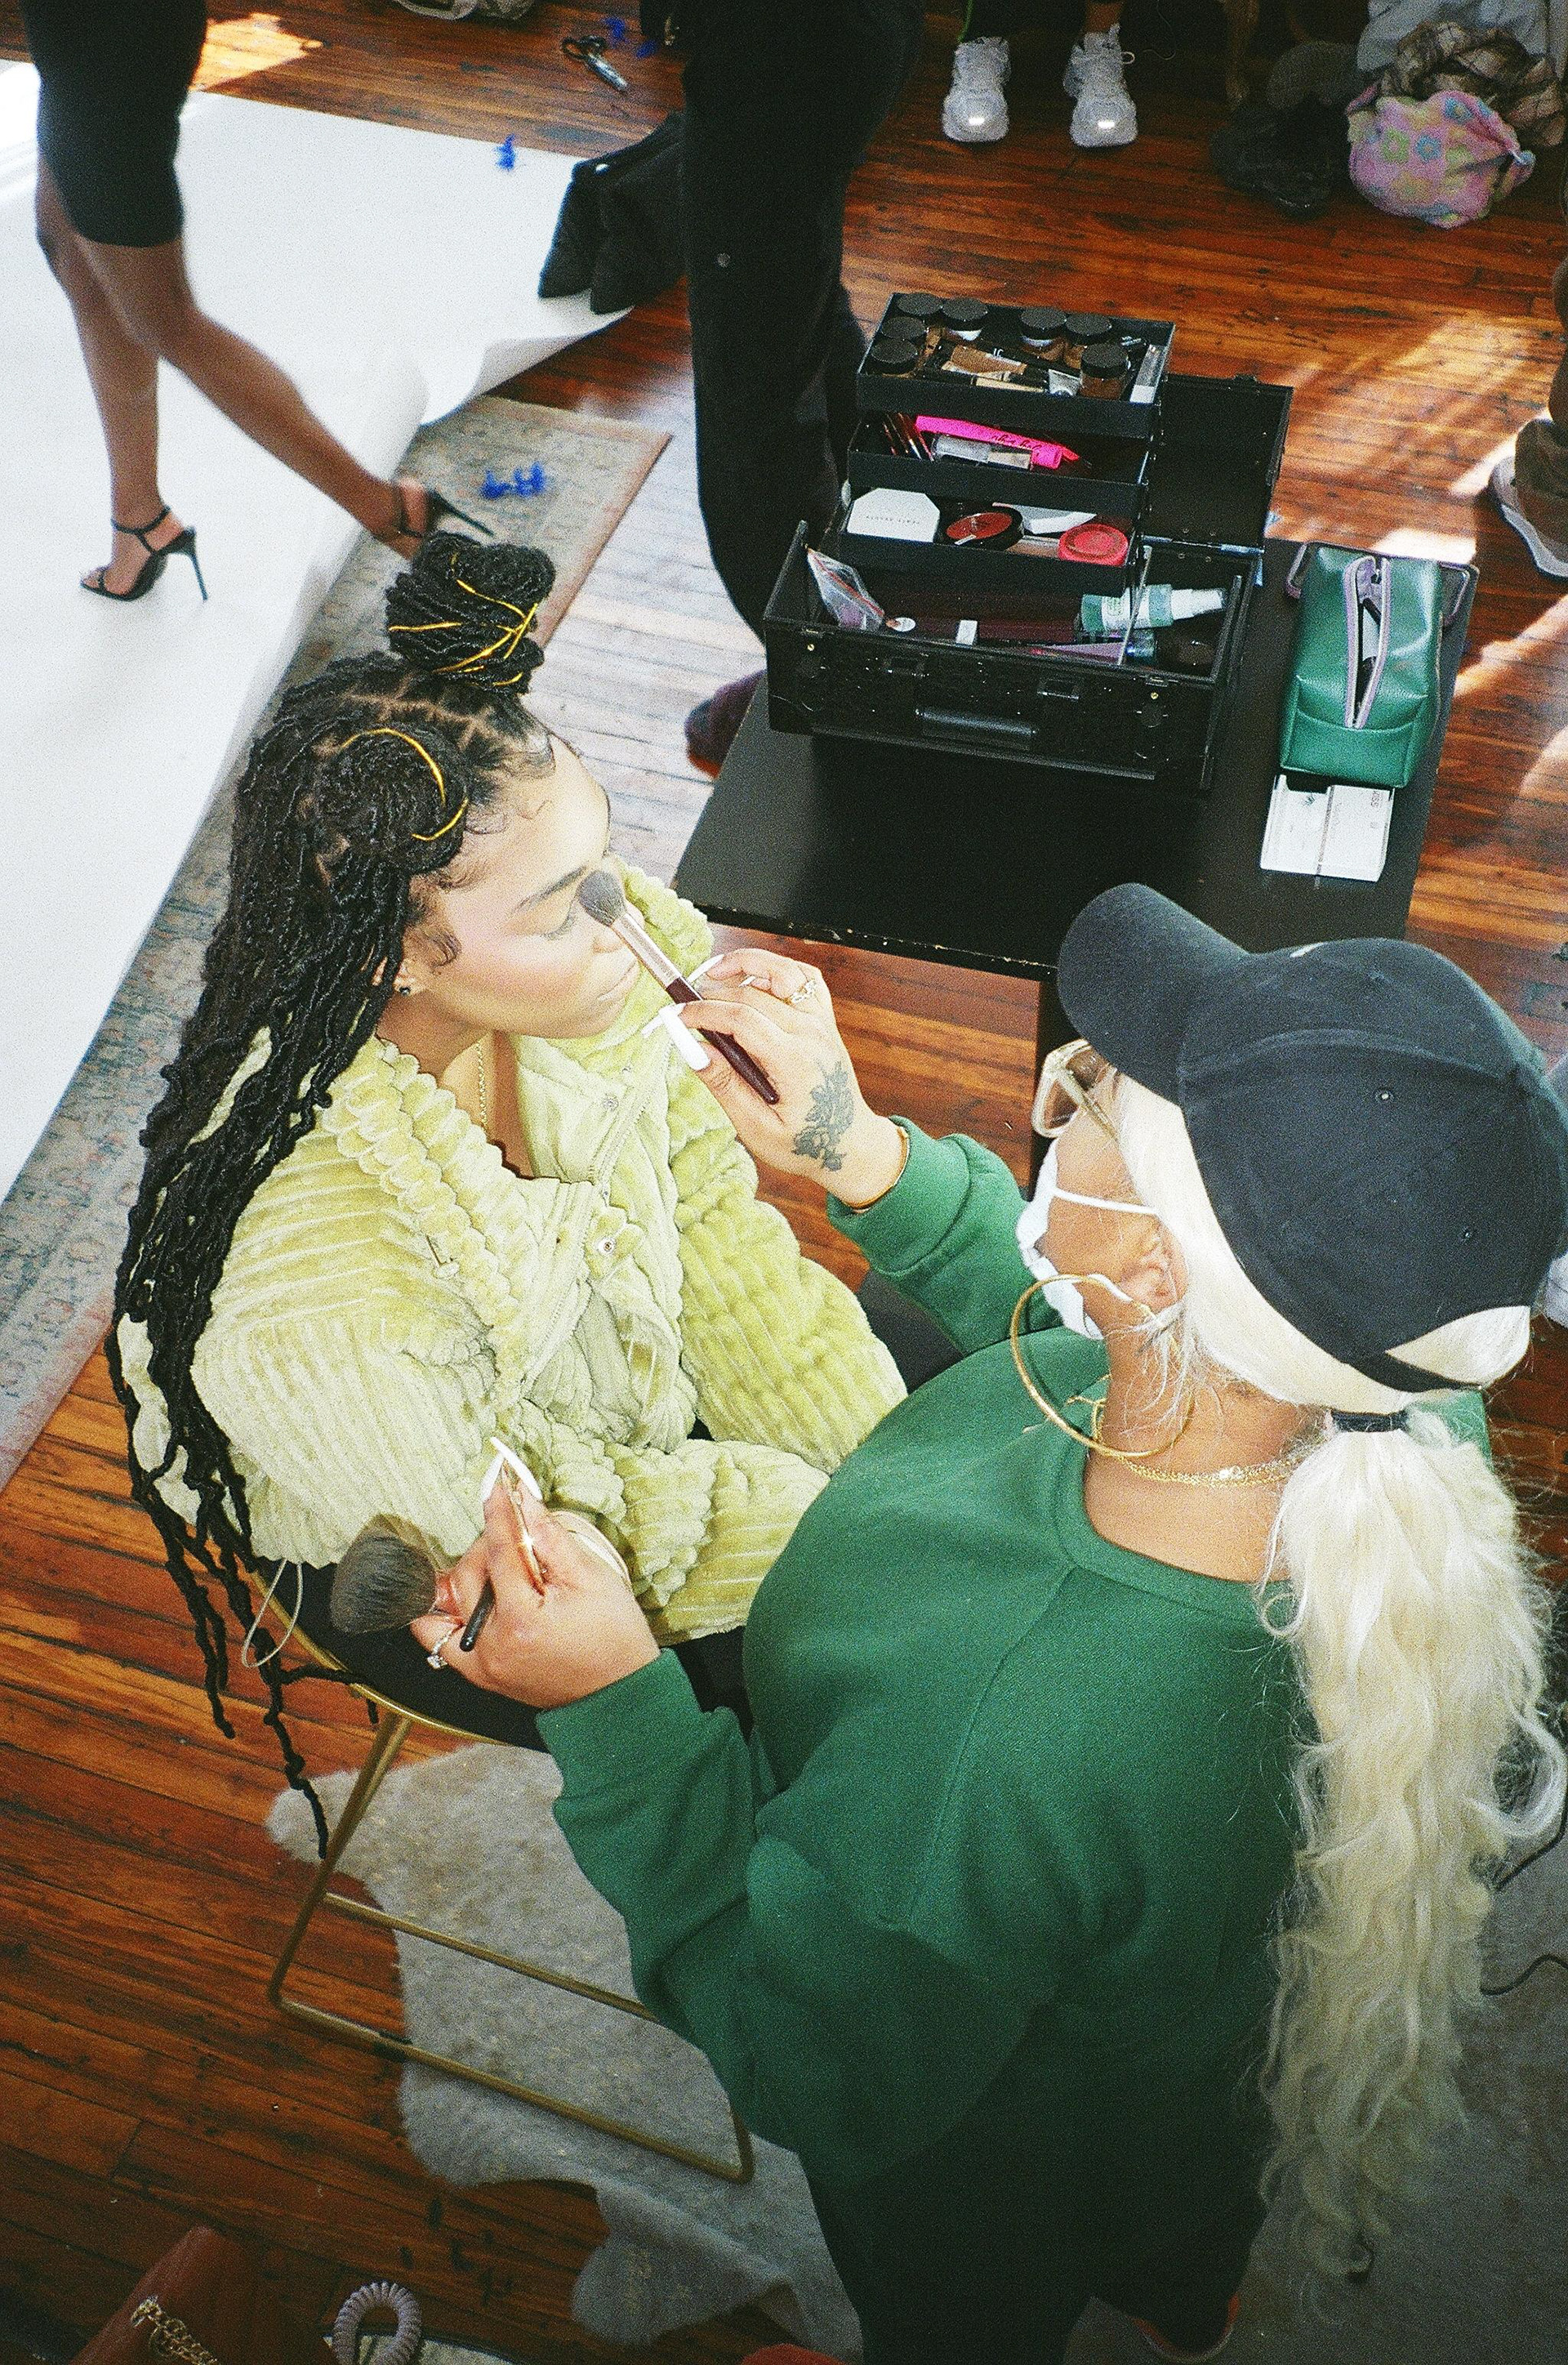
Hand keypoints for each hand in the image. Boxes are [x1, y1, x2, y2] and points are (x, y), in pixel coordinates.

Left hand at [411, 1483, 658, 1709]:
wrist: (619, 1693)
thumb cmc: (614, 1639)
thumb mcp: (590, 1578)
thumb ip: (550, 1537)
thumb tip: (525, 1501)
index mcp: (521, 1621)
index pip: (499, 1551)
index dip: (498, 1513)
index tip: (497, 1484)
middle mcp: (492, 1646)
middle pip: (468, 1575)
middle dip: (488, 1544)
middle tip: (515, 1531)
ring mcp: (482, 1665)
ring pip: (447, 1604)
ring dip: (468, 1575)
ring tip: (498, 1566)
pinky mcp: (481, 1675)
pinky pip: (442, 1640)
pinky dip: (447, 1613)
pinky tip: (466, 1596)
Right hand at [682, 950, 905, 1204]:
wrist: (848, 1143)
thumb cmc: (803, 1142)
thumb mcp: (757, 1128)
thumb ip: (726, 1086)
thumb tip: (694, 1050)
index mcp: (794, 1061)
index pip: (741, 1018)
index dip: (702, 1012)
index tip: (674, 1018)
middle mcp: (811, 1033)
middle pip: (753, 992)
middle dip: (712, 993)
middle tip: (684, 1006)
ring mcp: (822, 1022)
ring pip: (782, 972)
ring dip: (746, 964)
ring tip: (714, 973)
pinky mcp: (825, 1019)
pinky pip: (805, 978)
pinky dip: (777, 967)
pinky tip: (754, 976)